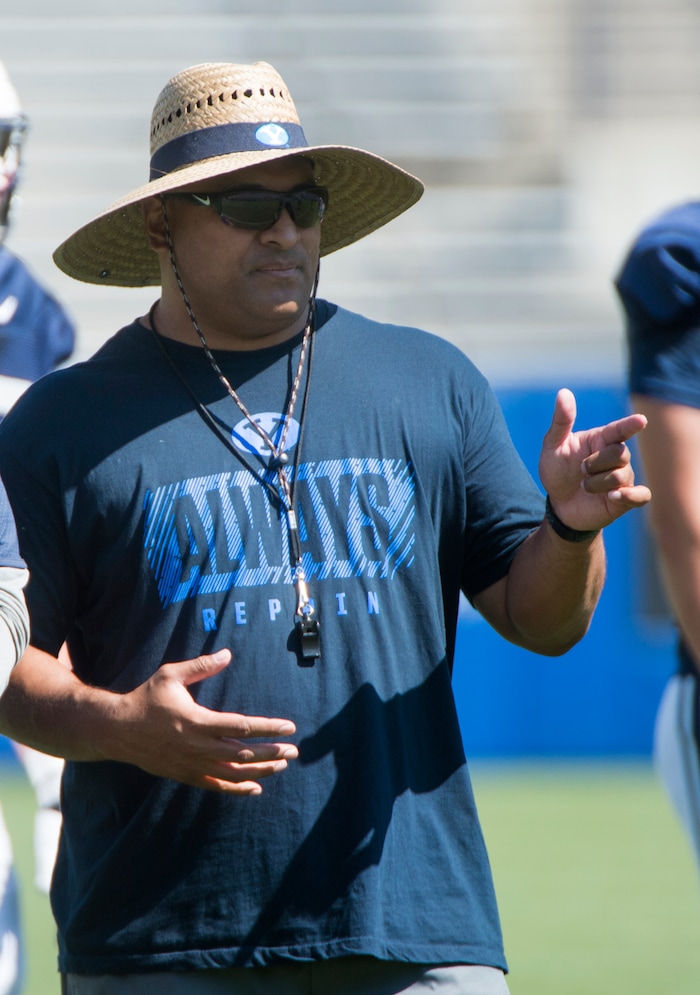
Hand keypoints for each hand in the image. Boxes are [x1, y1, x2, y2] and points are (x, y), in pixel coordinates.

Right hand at [111, 649, 297, 794]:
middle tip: (295, 751)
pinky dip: (238, 788)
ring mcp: (192, 764)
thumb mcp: (170, 675)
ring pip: (234, 772)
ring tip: (282, 765)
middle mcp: (197, 746)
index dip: (268, 728)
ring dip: (261, 770)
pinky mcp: (185, 775)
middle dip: (272, 752)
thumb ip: (201, 666)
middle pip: (244, 753)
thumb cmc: (146, 698)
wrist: (117, 730)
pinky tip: (256, 788)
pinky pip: (217, 786)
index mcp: (197, 721)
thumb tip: (227, 654)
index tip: (289, 727)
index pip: (242, 727)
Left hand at [538, 388, 650, 530]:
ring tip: (584, 486)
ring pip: (621, 475)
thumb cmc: (558, 471)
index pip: (620, 429)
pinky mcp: (625, 498)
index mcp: (601, 439)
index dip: (630, 425)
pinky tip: (613, 496)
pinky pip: (641, 495)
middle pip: (619, 453)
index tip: (640, 420)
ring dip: (596, 483)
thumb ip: (561, 421)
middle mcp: (616, 456)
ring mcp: (623, 477)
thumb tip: (564, 392)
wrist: (558, 504)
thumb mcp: (553, 446)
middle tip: (580, 470)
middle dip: (594, 463)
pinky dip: (629, 495)